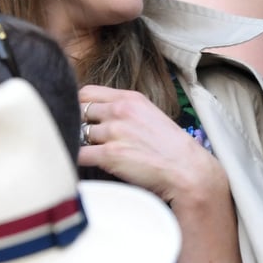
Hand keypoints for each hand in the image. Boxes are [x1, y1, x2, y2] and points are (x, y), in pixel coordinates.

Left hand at [77, 83, 245, 262]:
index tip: (80, 118)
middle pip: (79, 111)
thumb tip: (95, 117)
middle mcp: (121, 110)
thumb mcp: (148, 116)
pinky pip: (78, 154)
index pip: (87, 92)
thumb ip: (123, 111)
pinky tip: (82, 166)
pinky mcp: (110, 155)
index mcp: (130, 98)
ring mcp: (115, 132)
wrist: (187, 170)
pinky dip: (76, 161)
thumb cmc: (170, 148)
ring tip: (93, 156)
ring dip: (81, 145)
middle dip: (77, 125)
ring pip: (78, 134)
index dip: (78, 106)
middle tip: (84, 139)